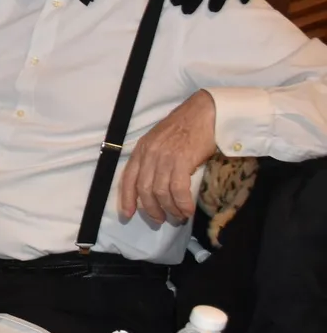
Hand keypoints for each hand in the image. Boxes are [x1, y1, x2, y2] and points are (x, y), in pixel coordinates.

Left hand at [117, 90, 216, 223]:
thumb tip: (154, 185)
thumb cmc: (185, 127)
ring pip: (160, 192)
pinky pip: (178, 190)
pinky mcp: (181, 160)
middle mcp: (149, 154)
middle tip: (160, 219)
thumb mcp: (159, 141)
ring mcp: (164, 157)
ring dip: (169, 209)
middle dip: (151, 209)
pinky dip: (182, 203)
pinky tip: (188, 210)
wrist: (204, 113)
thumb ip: (153, 159)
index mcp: (141, 150)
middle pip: (144, 189)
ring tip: (178, 216)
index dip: (126, 198)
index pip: (127, 178)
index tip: (127, 214)